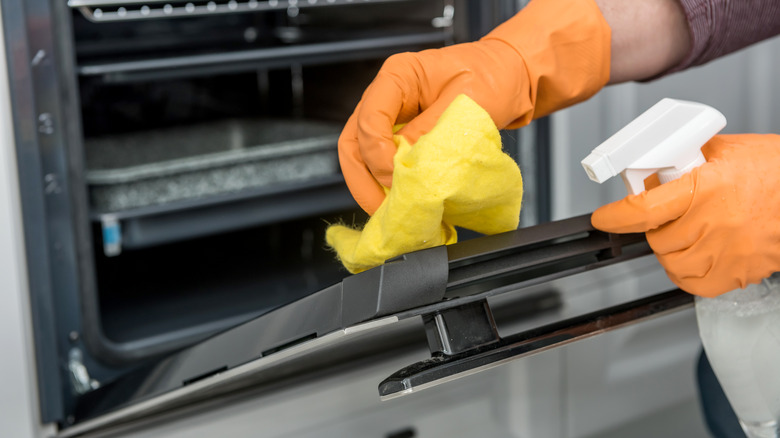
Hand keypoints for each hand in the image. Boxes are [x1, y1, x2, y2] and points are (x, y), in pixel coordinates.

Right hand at [339, 0, 610, 213]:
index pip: (370, 119)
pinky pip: (382, 164)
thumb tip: (407, 163)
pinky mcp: (400, 137)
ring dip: (371, 188)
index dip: (377, 153)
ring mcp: (390, 118)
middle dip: (364, 180)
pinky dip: (388, 187)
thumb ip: (432, 130)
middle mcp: (386, 97)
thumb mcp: (468, 100)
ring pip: (361, 158)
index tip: (397, 176)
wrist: (508, 78)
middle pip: (354, 143)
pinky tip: (402, 203)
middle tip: (383, 209)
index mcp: (398, 76)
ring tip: (390, 213)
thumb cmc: (492, 77)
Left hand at [592, 134, 779, 296]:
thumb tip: (656, 165)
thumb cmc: (776, 170)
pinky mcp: (739, 271)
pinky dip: (686, 274)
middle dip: (655, 228)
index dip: (616, 217)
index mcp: (705, 189)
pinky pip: (695, 284)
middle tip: (669, 216)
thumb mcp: (727, 150)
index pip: (644, 209)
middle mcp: (713, 222)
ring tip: (685, 234)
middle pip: (657, 239)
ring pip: (671, 263)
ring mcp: (727, 251)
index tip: (603, 219)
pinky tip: (693, 258)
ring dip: (669, 250)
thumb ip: (688, 158)